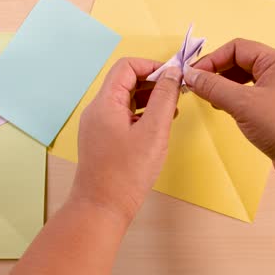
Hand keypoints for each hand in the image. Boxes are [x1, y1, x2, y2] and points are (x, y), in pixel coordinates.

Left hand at [73, 58, 181, 221]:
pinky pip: (123, 116)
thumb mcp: (154, 131)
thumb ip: (165, 98)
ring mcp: (98, 126)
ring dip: (149, 98)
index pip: (127, 67)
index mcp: (105, 103)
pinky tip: (159, 125)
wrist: (102, 208)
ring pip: (125, 100)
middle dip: (153, 82)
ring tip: (172, 108)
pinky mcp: (102, 139)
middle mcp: (97, 110)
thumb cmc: (126, 173)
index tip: (173, 76)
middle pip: (125, 82)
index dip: (152, 66)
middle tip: (177, 90)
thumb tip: (172, 73)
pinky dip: (142, 114)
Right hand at [184, 39, 274, 186]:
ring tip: (211, 99)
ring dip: (226, 86)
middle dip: (218, 72)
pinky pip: (253, 95)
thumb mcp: (242, 104)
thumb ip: (214, 87)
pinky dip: (237, 99)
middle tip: (199, 87)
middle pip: (242, 61)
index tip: (193, 75)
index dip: (213, 59)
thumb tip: (191, 75)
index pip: (238, 48)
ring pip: (247, 79)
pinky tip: (227, 110)